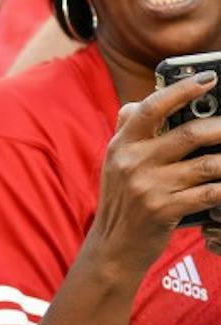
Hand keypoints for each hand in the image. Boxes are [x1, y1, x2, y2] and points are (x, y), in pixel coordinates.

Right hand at [90, 71, 220, 269]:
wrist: (114, 246)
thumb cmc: (122, 202)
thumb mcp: (114, 164)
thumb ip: (127, 133)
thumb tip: (137, 104)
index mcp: (121, 145)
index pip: (150, 108)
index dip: (181, 90)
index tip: (208, 78)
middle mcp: (132, 162)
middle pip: (188, 134)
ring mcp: (149, 187)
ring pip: (206, 164)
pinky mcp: (165, 209)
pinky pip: (210, 192)